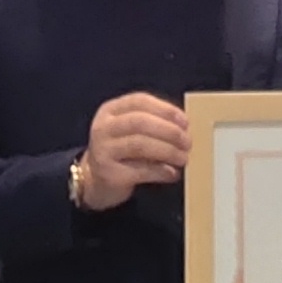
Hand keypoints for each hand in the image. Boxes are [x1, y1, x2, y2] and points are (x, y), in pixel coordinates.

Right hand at [76, 93, 188, 212]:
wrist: (94, 181)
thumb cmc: (121, 151)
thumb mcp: (128, 131)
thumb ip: (152, 124)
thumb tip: (185, 129)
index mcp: (110, 110)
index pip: (139, 101)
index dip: (165, 109)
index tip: (185, 121)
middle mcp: (103, 127)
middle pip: (140, 122)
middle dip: (168, 131)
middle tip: (187, 142)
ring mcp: (103, 151)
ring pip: (140, 145)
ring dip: (167, 151)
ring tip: (183, 158)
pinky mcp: (108, 174)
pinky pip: (140, 170)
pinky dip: (161, 171)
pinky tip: (172, 174)